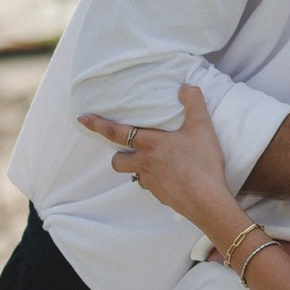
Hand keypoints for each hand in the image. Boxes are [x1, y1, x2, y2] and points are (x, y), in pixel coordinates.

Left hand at [78, 81, 240, 242]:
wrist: (207, 202)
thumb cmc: (202, 164)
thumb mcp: (202, 127)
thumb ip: (193, 103)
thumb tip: (185, 87)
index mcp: (150, 144)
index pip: (117, 132)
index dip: (98, 124)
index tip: (82, 119)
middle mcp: (145, 164)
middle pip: (117, 161)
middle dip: (117, 155)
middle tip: (126, 149)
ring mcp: (152, 183)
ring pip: (134, 175)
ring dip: (137, 168)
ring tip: (152, 162)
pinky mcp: (161, 197)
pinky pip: (152, 187)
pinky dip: (156, 181)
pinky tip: (171, 178)